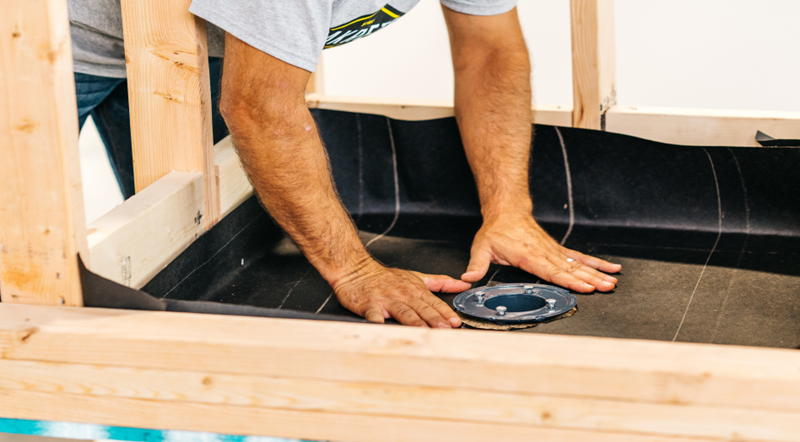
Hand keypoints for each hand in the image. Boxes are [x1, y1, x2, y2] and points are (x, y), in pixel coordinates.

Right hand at [332, 260, 470, 327]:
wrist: (356, 269)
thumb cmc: (385, 277)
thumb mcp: (416, 277)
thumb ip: (440, 282)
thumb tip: (463, 284)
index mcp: (415, 290)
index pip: (434, 303)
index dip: (446, 312)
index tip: (456, 322)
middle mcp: (403, 295)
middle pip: (422, 309)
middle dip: (435, 319)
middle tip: (445, 329)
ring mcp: (386, 300)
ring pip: (403, 312)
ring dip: (413, 322)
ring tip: (423, 332)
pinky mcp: (369, 305)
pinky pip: (374, 315)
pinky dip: (377, 322)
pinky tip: (381, 328)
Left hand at [462, 214, 620, 292]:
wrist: (507, 212)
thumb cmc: (496, 231)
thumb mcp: (481, 247)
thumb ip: (476, 264)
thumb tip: (468, 278)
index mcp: (528, 256)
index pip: (552, 271)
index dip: (569, 280)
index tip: (584, 287)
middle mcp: (545, 253)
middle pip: (572, 270)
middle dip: (590, 279)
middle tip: (606, 288)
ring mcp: (554, 251)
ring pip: (579, 264)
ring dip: (597, 273)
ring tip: (612, 282)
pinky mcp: (558, 250)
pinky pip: (580, 258)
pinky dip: (597, 263)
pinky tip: (611, 268)